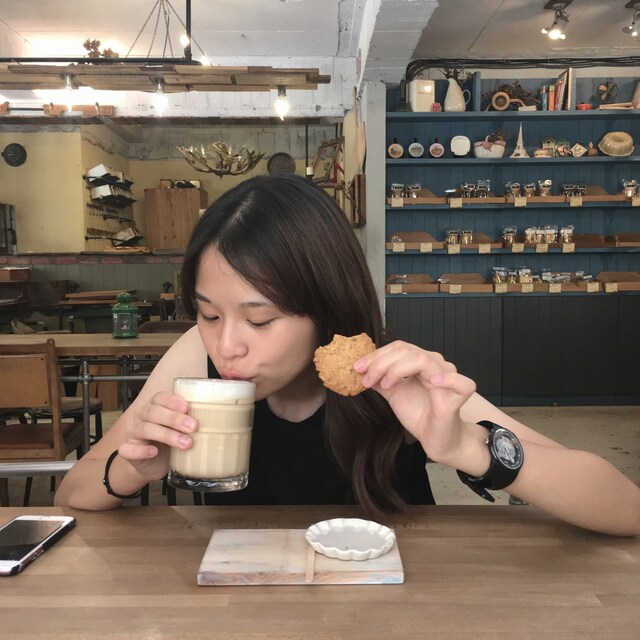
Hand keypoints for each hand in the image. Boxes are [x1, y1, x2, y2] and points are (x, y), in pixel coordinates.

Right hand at [117, 391, 196, 481]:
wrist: (154, 465)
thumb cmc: (171, 442)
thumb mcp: (183, 429)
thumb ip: (194, 420)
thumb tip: (222, 414)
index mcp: (155, 407)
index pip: (160, 397)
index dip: (172, 401)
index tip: (188, 408)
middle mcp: (142, 417)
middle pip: (154, 412)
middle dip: (174, 418)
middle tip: (193, 427)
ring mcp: (134, 434)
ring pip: (145, 429)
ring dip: (167, 435)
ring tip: (186, 443)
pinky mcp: (129, 451)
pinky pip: (128, 449)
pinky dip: (141, 450)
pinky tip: (154, 452)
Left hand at [354, 341, 476, 464]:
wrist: (435, 439)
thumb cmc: (419, 413)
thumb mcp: (392, 393)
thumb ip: (378, 380)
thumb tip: (358, 370)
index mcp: (421, 361)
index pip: (398, 348)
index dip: (376, 355)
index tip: (357, 368)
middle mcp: (435, 365)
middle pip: (406, 351)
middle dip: (380, 363)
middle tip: (365, 378)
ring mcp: (448, 378)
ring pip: (422, 360)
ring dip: (396, 370)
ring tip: (385, 385)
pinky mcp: (458, 397)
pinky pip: (461, 382)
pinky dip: (447, 379)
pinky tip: (433, 381)